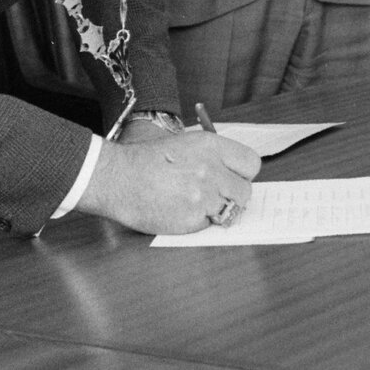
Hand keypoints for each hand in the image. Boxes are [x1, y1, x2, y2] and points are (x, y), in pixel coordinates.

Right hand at [75, 133, 261, 233]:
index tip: (234, 178)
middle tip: (215, 196)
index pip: (251, 164)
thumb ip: (212, 157)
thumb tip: (233, 173)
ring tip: (193, 202)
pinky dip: (199, 222)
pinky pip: (209, 225)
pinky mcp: (192, 219)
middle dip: (232, 196)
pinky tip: (180, 210)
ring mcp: (203, 196)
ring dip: (216, 210)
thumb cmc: (145, 160)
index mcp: (211, 146)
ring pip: (230, 211)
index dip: (243, 174)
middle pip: (245, 191)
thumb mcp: (183, 144)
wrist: (117, 177)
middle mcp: (211, 170)